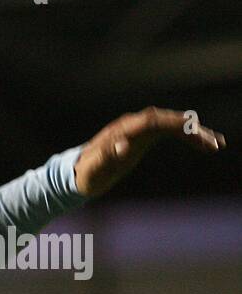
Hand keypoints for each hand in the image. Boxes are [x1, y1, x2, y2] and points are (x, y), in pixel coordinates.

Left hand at [75, 107, 223, 198]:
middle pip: (168, 120)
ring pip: (172, 125)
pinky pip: (171, 132)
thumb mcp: (94, 169)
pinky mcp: (145, 137)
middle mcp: (134, 125)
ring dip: (195, 133)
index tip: (193, 129)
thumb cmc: (86, 173)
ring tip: (216, 144)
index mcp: (123, 130)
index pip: (154, 120)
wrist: (78, 173)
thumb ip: (105, 156)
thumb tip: (121, 147)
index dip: (174, 123)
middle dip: (191, 130)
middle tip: (212, 144)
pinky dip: (188, 137)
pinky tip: (205, 144)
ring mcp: (140, 129)